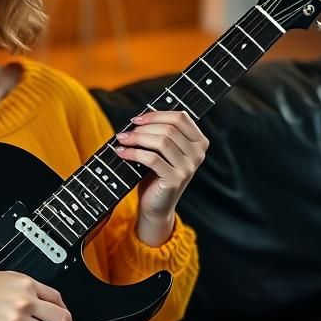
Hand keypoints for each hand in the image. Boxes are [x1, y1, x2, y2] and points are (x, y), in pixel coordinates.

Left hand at [113, 110, 208, 235]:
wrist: (156, 206)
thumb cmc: (156, 175)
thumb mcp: (162, 151)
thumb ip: (160, 133)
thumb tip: (139, 117)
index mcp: (199, 142)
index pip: (181, 117)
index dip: (156, 115)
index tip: (136, 119)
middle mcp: (198, 153)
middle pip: (169, 128)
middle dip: (143, 128)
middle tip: (125, 133)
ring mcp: (189, 167)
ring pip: (162, 141)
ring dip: (137, 138)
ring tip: (122, 140)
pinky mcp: (175, 179)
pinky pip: (152, 159)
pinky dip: (134, 153)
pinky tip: (122, 153)